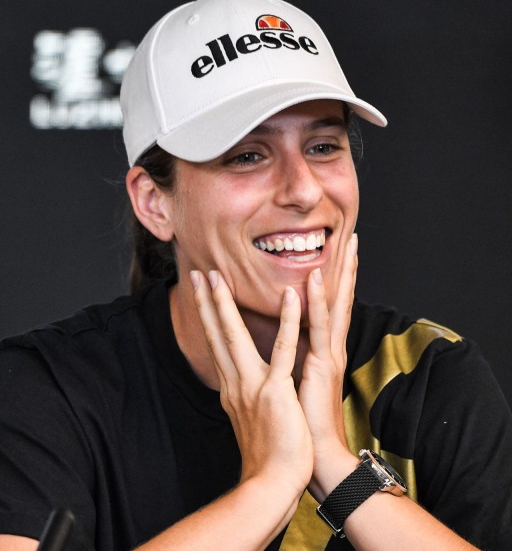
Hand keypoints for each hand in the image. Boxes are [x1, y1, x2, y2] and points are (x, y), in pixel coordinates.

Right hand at [190, 270, 313, 498]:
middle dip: (206, 302)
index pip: (216, 345)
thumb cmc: (267, 455)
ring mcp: (253, 386)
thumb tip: (237, 383)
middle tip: (198, 274)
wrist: (272, 486)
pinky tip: (290, 295)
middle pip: (217, 335)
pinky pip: (282, 350)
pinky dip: (286, 321)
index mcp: (232, 388)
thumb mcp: (248, 418)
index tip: (201, 294)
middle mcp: (235, 383)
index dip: (207, 317)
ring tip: (217, 276)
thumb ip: (242, 395)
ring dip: (225, 304)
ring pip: (235, 336)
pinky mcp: (275, 392)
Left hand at [298, 233, 358, 499]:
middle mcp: (332, 348)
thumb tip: (287, 347)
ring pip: (336, 305)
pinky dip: (317, 301)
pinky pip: (320, 327)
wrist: (317, 457)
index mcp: (325, 352)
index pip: (332, 308)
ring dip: (339, 273)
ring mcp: (330, 354)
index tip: (337, 254)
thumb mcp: (300, 383)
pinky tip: (315, 277)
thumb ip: (297, 361)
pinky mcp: (322, 365)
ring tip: (345, 243)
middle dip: (347, 267)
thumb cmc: (306, 422)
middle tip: (352, 236)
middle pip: (341, 299)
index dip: (336, 280)